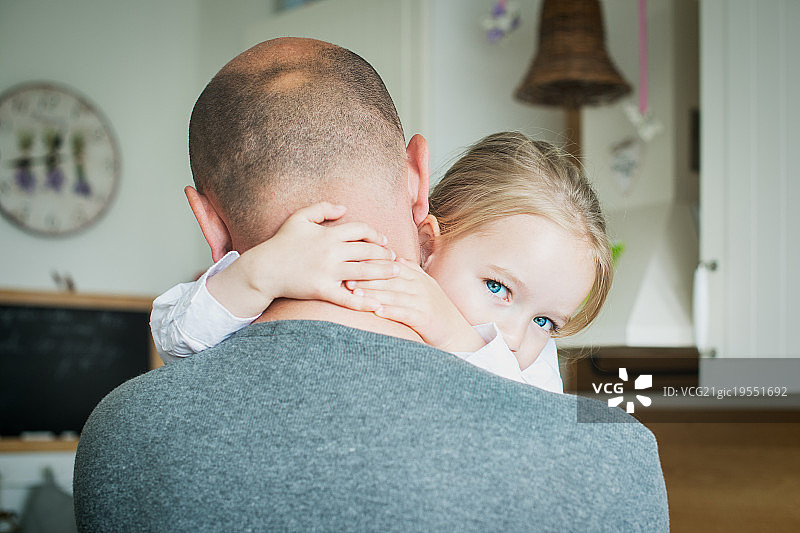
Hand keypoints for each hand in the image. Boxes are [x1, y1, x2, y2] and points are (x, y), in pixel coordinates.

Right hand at [208, 202, 397, 317]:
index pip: (361, 230)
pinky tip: (378, 305)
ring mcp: (327, 272)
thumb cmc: (282, 243)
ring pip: (364, 272)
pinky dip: (364, 303)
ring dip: (384, 273)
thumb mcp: (299, 218)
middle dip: (385, 254)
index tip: (383, 241)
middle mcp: (331, 252)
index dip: (376, 234)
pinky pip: (348, 298)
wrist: (264, 269)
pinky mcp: (322, 290)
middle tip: (395, 259)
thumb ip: (322, 208)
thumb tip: (344, 208)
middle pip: (368, 250)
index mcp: (328, 234)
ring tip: (396, 274)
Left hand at [346, 259, 484, 352]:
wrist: (455, 332)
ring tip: (356, 293)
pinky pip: (405, 313)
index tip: (352, 263)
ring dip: (374, 293)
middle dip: (367, 278)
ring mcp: (423, 301)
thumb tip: (395, 257)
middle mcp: (419, 286)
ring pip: (394, 295)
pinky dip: (391, 311)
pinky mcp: (425, 317)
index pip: (391, 266)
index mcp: (416, 277)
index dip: (372, 264)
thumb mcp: (425, 286)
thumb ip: (411, 271)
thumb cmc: (435, 310)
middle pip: (389, 279)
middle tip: (346, 278)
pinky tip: (377, 311)